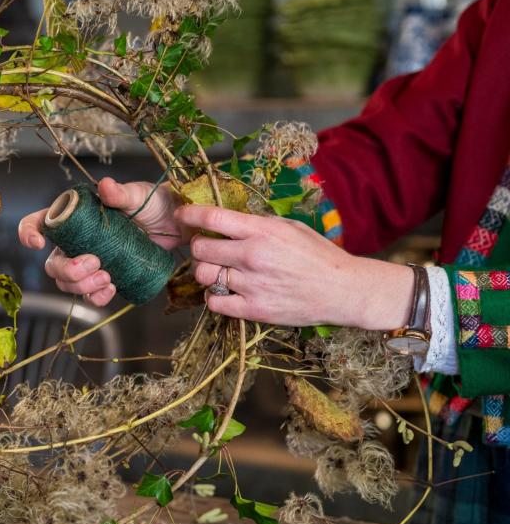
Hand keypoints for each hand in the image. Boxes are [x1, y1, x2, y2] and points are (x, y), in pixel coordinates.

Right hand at [18, 177, 181, 306]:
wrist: (176, 224)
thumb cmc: (153, 203)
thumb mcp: (137, 195)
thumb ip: (121, 193)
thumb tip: (105, 186)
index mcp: (73, 216)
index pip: (38, 223)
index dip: (28, 234)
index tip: (38, 243)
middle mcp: (75, 240)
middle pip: (53, 263)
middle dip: (68, 270)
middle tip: (95, 263)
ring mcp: (88, 261)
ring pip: (68, 283)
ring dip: (82, 286)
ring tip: (108, 278)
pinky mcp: (105, 278)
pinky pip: (90, 296)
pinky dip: (96, 297)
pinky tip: (111, 289)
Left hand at [178, 205, 413, 329]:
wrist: (343, 290)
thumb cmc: (318, 255)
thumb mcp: (289, 227)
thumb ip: (257, 224)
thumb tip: (227, 220)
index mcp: (261, 231)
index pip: (212, 218)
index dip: (189, 214)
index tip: (182, 214)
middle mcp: (252, 256)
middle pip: (199, 248)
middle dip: (198, 246)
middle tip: (208, 249)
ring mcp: (251, 285)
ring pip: (203, 275)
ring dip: (205, 272)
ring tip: (219, 271)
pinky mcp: (253, 310)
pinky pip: (214, 303)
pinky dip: (214, 297)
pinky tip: (225, 292)